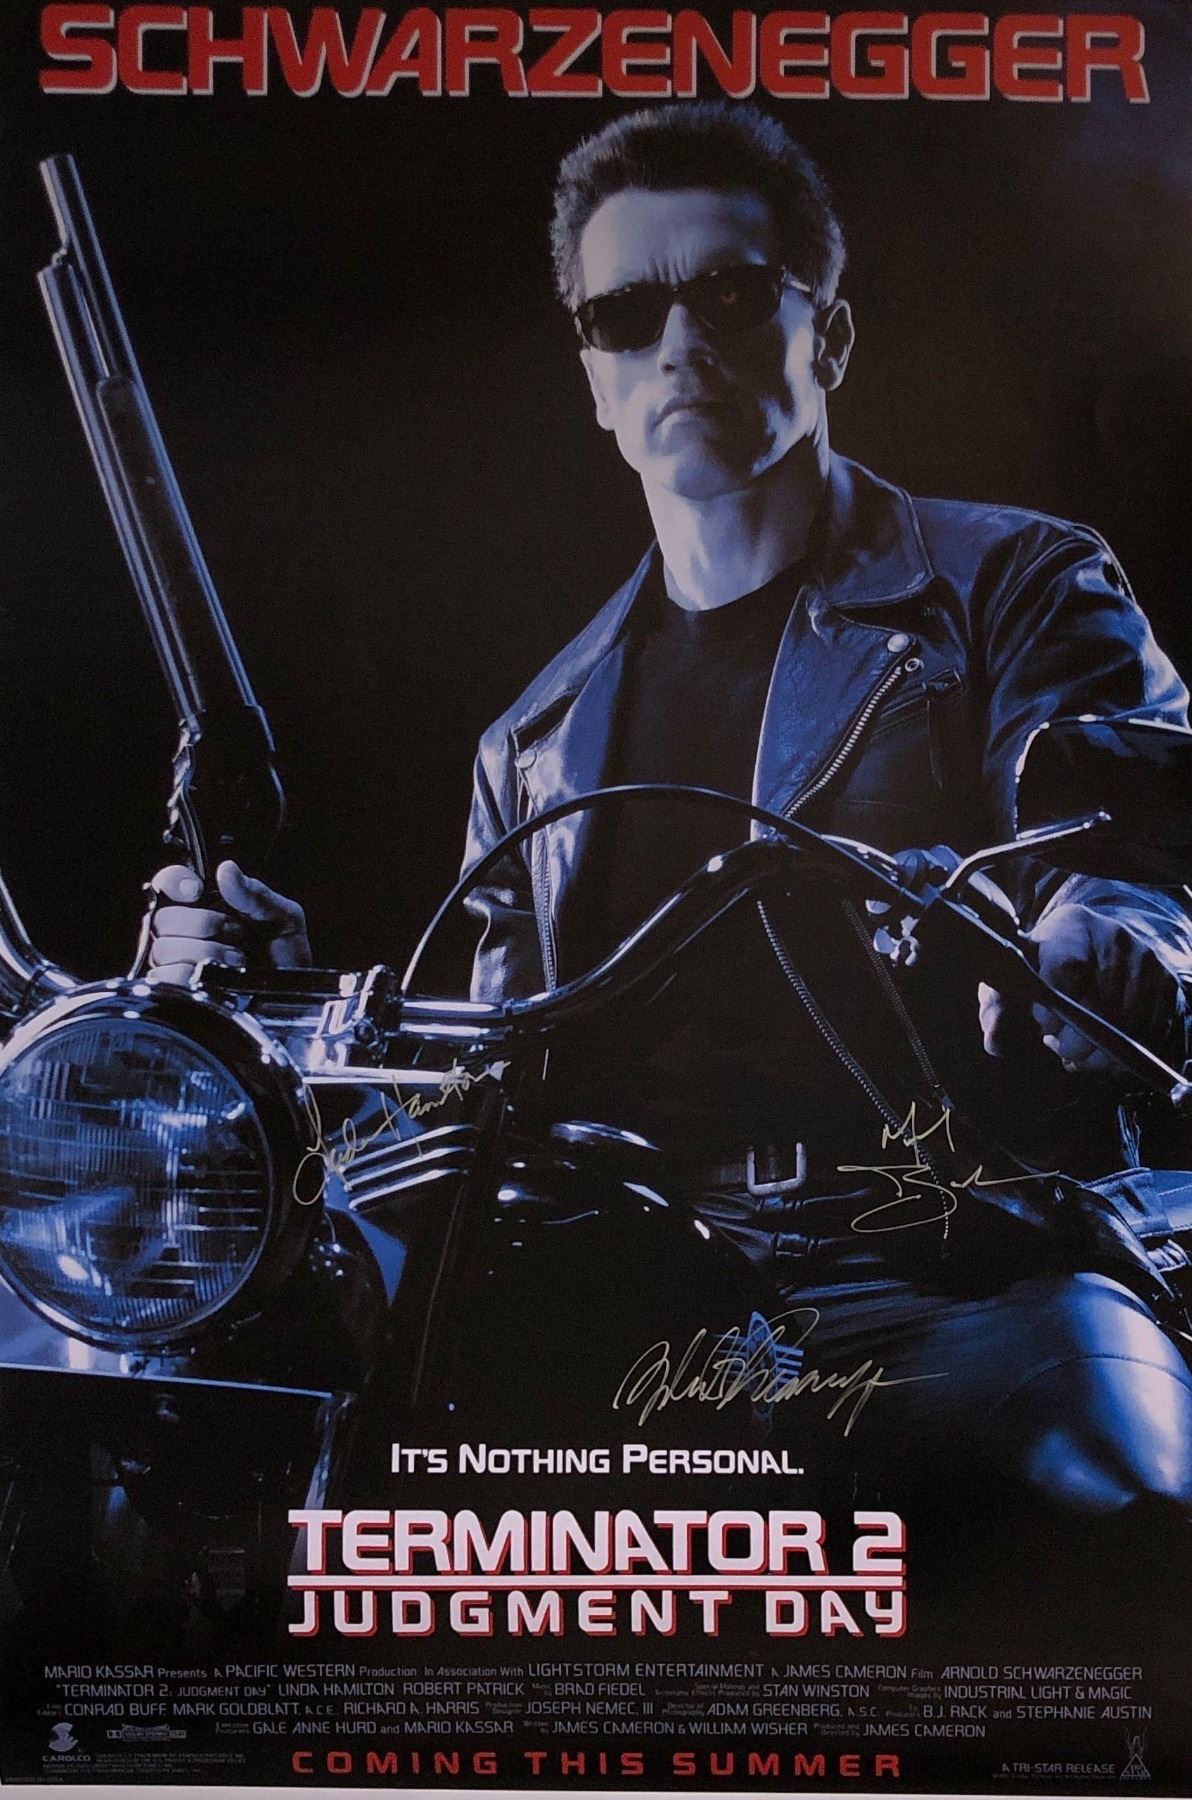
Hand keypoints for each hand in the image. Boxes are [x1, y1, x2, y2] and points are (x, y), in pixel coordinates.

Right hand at [145, 860, 310, 985]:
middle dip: (203, 924)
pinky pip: (166, 976)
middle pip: (164, 918)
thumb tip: (227, 870)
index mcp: (208, 906)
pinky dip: (193, 976)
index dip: (174, 882)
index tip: (196, 890)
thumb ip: (255, 893)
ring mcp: (178, 962)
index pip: (167, 883)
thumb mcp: (283, 918)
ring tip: (236, 960)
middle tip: (236, 934)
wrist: (292, 1000)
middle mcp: (187, 932)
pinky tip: (219, 981)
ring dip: (206, 953)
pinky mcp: (176, 990)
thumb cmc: (288, 960)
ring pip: (164, 948)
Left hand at [978, 902, 1186, 1076]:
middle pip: (1100, 1009)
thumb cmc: (1046, 966)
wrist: (1093, 948)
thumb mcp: (1014, 979)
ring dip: (1100, 1053)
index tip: (1045, 1029)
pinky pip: (1150, 1037)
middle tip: (1060, 1044)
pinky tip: (1106, 1045)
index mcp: (1070, 927)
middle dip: (1075, 1043)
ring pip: (1126, 1031)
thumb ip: (997, 1008)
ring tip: (1081, 1041)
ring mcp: (1147, 962)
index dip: (1053, 1012)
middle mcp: (1115, 938)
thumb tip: (995, 1039)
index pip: (1065, 971)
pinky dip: (1125, 1054)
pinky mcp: (1168, 985)